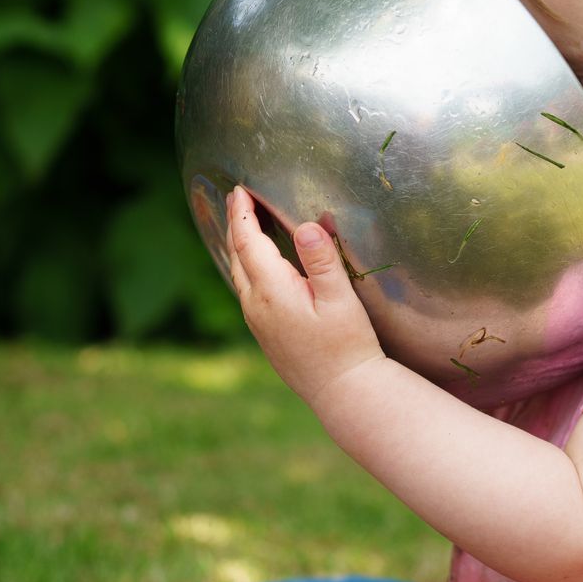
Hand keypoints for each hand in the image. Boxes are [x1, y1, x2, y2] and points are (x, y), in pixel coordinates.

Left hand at [225, 185, 385, 406]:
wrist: (341, 392)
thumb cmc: (347, 345)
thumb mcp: (341, 300)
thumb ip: (322, 260)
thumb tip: (307, 226)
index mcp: (272, 291)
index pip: (248, 241)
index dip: (242, 213)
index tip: (239, 189)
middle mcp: (255, 306)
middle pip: (237, 255)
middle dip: (235, 224)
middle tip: (236, 198)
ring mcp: (257, 322)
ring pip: (239, 274)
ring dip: (239, 245)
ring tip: (242, 223)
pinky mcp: (264, 333)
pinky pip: (246, 290)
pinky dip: (246, 266)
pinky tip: (256, 264)